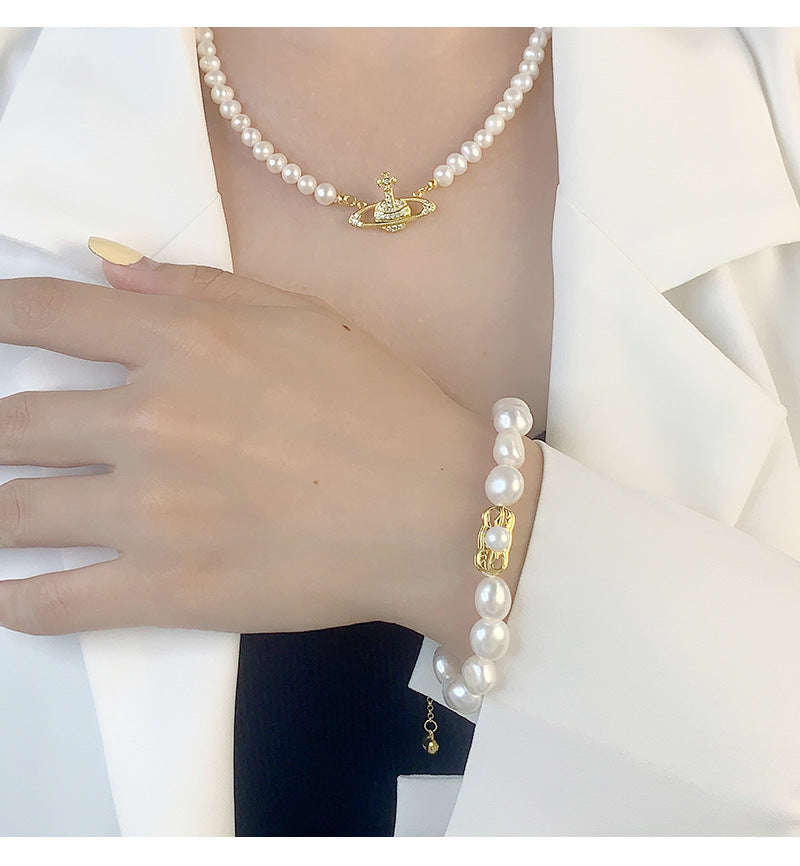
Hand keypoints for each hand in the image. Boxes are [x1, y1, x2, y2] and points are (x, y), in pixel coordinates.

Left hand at [0, 241, 539, 651]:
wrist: (440, 510)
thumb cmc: (382, 405)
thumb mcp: (302, 317)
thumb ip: (197, 285)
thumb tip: (106, 266)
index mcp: (182, 341)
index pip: (41, 314)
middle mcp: (149, 418)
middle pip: (9, 423)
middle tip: (4, 443)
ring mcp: (151, 511)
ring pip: (14, 512)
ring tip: (5, 516)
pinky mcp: (168, 591)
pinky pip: (51, 603)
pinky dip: (11, 601)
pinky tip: (3, 594)